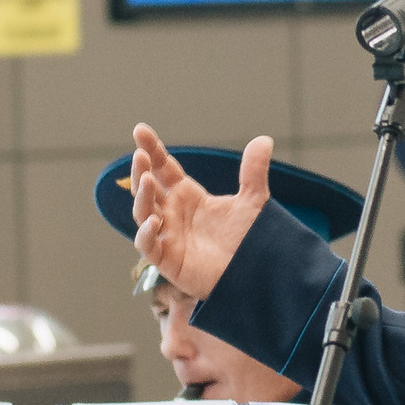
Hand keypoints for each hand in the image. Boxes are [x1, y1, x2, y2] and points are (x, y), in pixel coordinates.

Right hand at [130, 126, 270, 301]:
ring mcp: (167, 236)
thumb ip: (253, 171)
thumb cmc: (249, 240)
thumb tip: (264, 140)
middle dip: (141, 170)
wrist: (255, 274)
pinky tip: (155, 220)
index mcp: (187, 196)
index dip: (152, 150)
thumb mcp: (253, 201)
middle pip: (148, 187)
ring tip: (146, 179)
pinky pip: (148, 246)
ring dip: (141, 197)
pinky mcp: (167, 260)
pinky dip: (147, 234)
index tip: (140, 130)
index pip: (163, 168)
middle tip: (141, 155)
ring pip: (143, 213)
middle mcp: (172, 213)